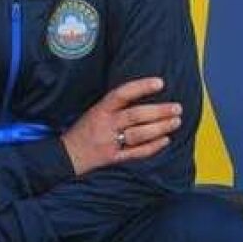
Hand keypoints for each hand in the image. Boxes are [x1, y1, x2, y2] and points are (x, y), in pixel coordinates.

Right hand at [60, 77, 181, 175]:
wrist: (65, 156)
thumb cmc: (84, 130)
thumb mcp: (94, 111)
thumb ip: (115, 106)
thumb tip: (144, 95)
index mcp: (100, 109)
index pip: (122, 94)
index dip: (141, 87)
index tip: (160, 82)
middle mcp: (105, 124)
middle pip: (135, 115)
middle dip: (159, 111)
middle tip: (177, 107)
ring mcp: (109, 142)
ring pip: (138, 134)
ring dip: (160, 128)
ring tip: (176, 121)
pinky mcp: (113, 158)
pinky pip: (136, 153)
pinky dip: (152, 147)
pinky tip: (165, 140)